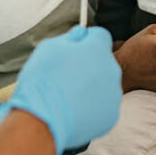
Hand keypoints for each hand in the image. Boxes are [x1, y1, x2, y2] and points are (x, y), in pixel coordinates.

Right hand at [0, 26, 121, 154]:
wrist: (42, 120)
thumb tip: (80, 34)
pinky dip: (91, 107)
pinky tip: (74, 109)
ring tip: (69, 95)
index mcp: (97, 50)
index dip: (86, 41)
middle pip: (103, 62)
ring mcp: (113, 94)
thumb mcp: (50, 48)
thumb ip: (70, 37)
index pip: (100, 36)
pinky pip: (103, 106)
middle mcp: (111, 70)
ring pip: (104, 85)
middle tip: (68, 75)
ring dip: (91, 87)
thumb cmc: (43, 82)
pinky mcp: (111, 115)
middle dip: (89, 65)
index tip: (76, 48)